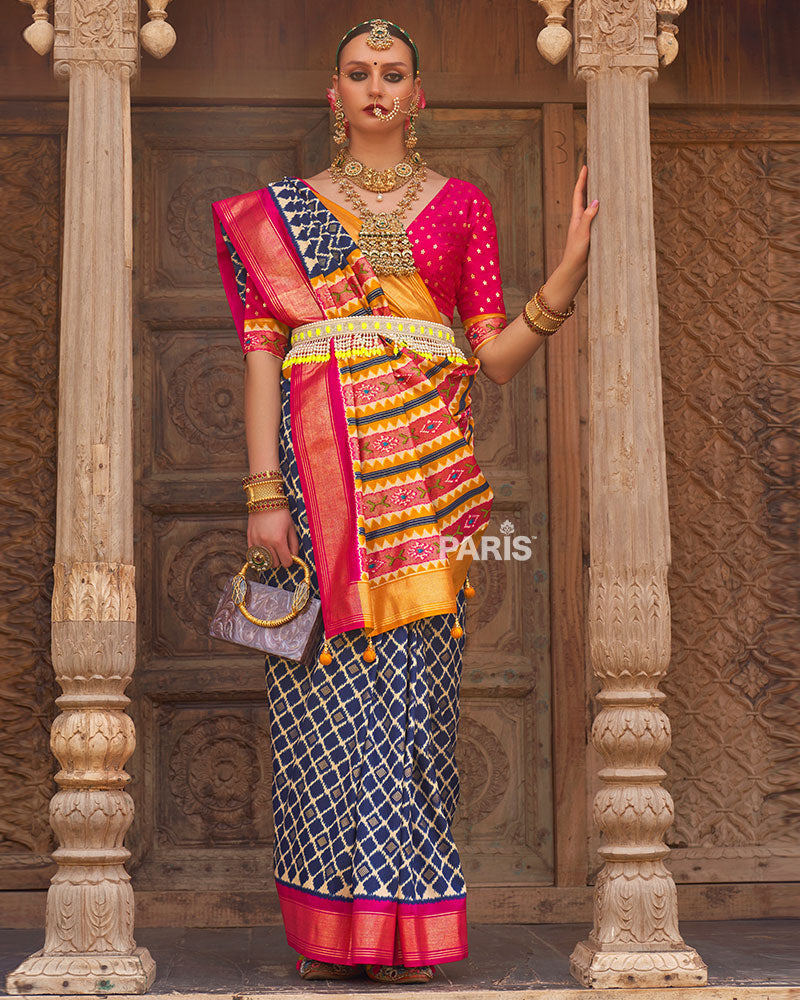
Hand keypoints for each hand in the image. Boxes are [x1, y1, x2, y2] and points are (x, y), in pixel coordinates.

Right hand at [247, 507, 298, 568]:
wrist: (265, 500)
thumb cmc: (281, 513)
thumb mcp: (291, 528)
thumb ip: (294, 545)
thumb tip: (293, 557)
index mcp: (279, 540)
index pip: (286, 562)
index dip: (289, 561)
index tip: (290, 556)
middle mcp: (266, 543)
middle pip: (275, 564)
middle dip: (280, 559)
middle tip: (281, 551)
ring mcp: (256, 542)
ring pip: (264, 562)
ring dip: (270, 559)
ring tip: (273, 550)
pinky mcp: (249, 539)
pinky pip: (253, 556)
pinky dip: (260, 556)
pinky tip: (264, 550)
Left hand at [561, 164, 597, 281]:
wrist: (575, 269)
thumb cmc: (576, 252)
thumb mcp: (582, 233)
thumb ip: (588, 217)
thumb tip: (596, 201)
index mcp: (576, 216)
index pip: (579, 194)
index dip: (582, 180)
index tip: (585, 167)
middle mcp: (581, 219)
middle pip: (585, 197)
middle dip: (589, 184)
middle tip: (596, 171)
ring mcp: (586, 226)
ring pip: (592, 207)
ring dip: (596, 196)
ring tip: (604, 185)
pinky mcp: (592, 234)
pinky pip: (598, 218)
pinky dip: (603, 211)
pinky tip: (609, 210)